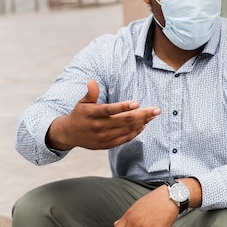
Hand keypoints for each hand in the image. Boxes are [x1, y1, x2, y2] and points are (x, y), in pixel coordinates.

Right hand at [46, 80, 160, 149]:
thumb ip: (91, 93)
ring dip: (142, 122)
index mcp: (93, 114)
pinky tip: (144, 125)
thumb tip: (92, 81)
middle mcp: (99, 126)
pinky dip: (135, 132)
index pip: (110, 110)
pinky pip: (125, 139)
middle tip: (157, 110)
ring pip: (127, 130)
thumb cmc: (80, 114)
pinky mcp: (107, 145)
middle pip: (124, 120)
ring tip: (153, 115)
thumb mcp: (82, 102)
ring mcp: (104, 137)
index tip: (137, 102)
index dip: (124, 106)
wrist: (69, 134)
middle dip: (143, 115)